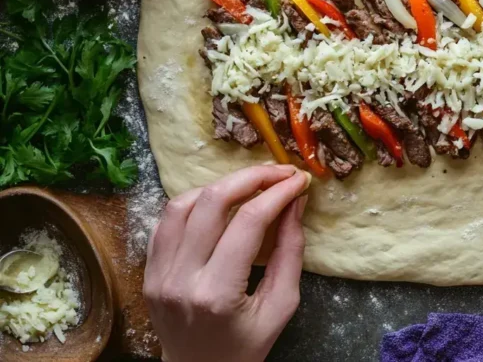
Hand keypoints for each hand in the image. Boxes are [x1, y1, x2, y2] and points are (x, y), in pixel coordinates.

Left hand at [144, 165, 310, 361]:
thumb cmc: (245, 347)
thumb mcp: (281, 306)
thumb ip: (290, 251)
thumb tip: (295, 201)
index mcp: (217, 294)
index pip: (249, 222)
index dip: (277, 193)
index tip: (299, 181)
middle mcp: (181, 279)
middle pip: (212, 202)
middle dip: (251, 177)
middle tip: (279, 172)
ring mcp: (158, 274)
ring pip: (182, 203)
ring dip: (220, 186)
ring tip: (250, 186)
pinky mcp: (149, 271)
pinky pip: (166, 221)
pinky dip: (194, 203)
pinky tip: (218, 203)